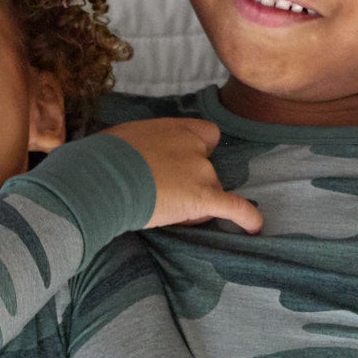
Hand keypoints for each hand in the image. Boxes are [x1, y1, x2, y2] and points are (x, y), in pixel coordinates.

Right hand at [102, 118, 261, 233]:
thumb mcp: (125, 138)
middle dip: (192, 183)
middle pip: (208, 169)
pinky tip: (255, 228)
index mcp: (177, 128)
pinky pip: (234, 208)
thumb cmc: (104, 158)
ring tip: (163, 211)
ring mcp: (201, 173)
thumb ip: (143, 145)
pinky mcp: (203, 199)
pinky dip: (247, 218)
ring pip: (210, 191)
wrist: (102, 178)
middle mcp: (195, 147)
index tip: (183, 161)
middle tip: (162, 194)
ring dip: (195, 203)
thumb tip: (132, 156)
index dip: (200, 151)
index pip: (207, 135)